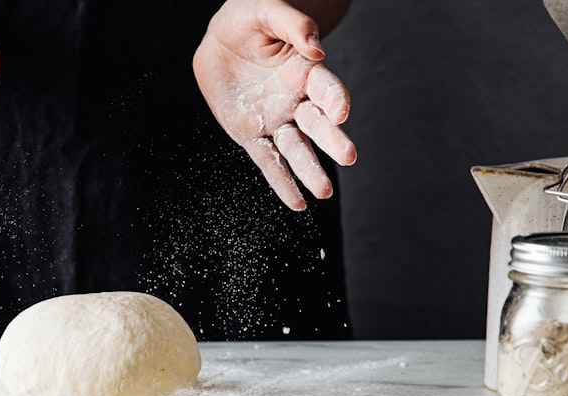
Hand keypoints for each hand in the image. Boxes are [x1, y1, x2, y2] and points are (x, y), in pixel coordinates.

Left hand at [194, 0, 355, 209]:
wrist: (219, 40)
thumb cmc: (248, 19)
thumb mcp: (266, 12)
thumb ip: (292, 26)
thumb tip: (316, 49)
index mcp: (304, 70)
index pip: (326, 88)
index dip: (335, 99)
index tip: (340, 113)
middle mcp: (295, 99)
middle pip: (317, 123)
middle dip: (331, 139)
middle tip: (348, 156)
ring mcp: (275, 119)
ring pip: (295, 148)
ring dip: (309, 169)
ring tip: (323, 191)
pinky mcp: (252, 134)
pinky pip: (268, 161)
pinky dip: (281, 183)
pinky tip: (297, 204)